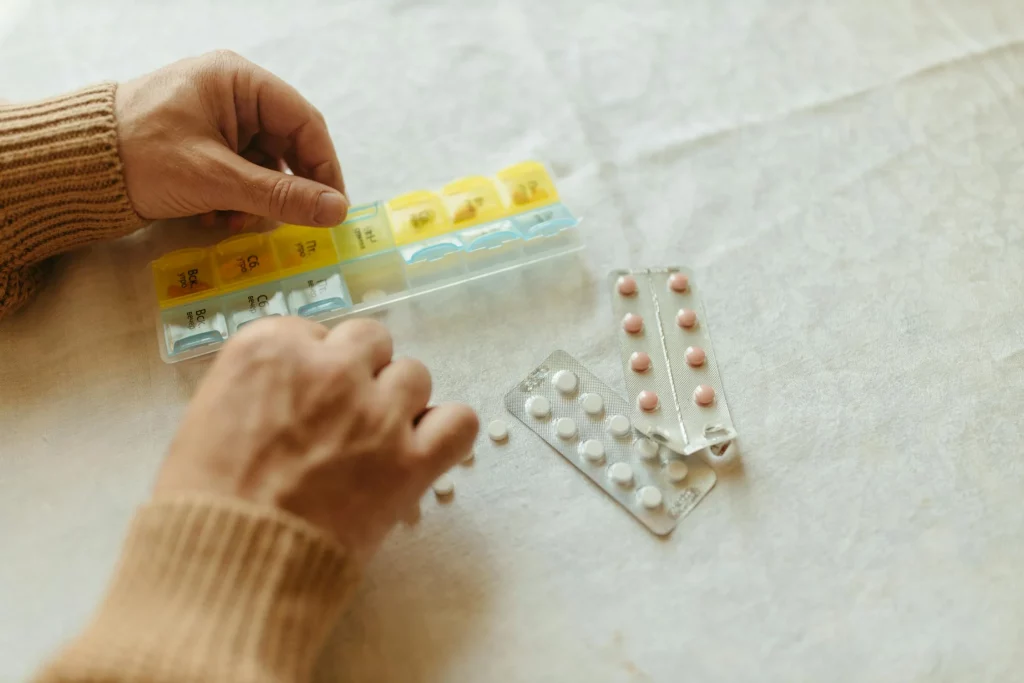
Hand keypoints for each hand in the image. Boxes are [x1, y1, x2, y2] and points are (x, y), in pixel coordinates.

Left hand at [116, 50, 348, 231]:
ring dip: (255, 202)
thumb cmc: (142, 157)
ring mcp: (218, 122)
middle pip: (285, 148)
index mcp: (238, 82)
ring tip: (229, 221)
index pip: (304, 122)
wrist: (73, 170)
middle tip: (283, 224)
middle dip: (282, 191)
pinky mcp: (204, 147)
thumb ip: (281, 196)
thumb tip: (337, 211)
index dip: (324, 167)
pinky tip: (213, 218)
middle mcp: (233, 96)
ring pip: (264, 168)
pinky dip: (235, 201)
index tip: (333, 208)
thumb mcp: (216, 179)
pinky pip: (240, 175)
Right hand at [154, 317, 478, 562]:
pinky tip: (423, 449)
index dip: (314, 366)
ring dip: (400, 401)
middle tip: (341, 416)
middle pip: (371, 341)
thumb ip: (260, 385)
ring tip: (376, 440)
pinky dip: (447, 432)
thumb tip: (295, 389)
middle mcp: (330, 369)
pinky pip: (459, 422)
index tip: (305, 398)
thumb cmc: (202, 501)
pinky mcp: (410, 461)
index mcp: (270, 349)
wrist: (228, 566)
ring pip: (415, 375)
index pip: (315, 332)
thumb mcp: (207, 416)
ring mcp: (377, 413)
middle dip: (360, 372)